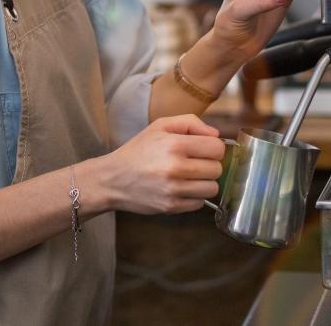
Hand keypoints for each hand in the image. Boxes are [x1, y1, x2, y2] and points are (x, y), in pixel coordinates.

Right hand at [88, 115, 225, 213]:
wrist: (113, 179)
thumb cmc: (138, 151)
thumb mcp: (159, 126)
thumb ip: (190, 122)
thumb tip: (216, 135)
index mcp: (174, 144)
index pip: (217, 148)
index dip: (213, 147)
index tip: (203, 149)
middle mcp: (176, 168)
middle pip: (217, 169)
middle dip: (209, 165)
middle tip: (194, 163)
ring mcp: (174, 190)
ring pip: (212, 188)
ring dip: (205, 182)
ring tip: (190, 177)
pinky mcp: (172, 207)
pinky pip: (200, 203)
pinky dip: (194, 196)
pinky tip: (182, 188)